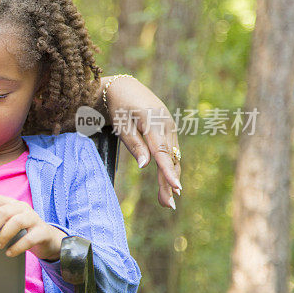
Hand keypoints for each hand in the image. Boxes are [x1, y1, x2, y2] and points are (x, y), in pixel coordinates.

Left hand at [0, 193, 66, 260]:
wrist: (47, 240)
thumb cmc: (22, 232)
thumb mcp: (8, 225)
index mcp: (11, 204)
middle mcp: (22, 208)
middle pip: (3, 211)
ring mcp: (34, 218)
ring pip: (16, 222)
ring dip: (3, 235)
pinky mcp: (43, 232)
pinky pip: (29, 238)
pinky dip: (17, 247)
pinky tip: (9, 253)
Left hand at [102, 75, 181, 208]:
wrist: (124, 87)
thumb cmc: (118, 107)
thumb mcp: (121, 124)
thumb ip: (134, 144)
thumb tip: (145, 166)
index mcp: (153, 122)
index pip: (162, 152)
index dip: (168, 171)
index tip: (175, 187)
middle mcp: (167, 125)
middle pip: (169, 158)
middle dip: (169, 182)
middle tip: (168, 205)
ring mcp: (170, 127)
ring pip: (172, 156)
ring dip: (170, 178)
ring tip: (166, 201)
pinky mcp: (169, 130)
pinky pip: (170, 151)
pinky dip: (169, 167)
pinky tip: (168, 183)